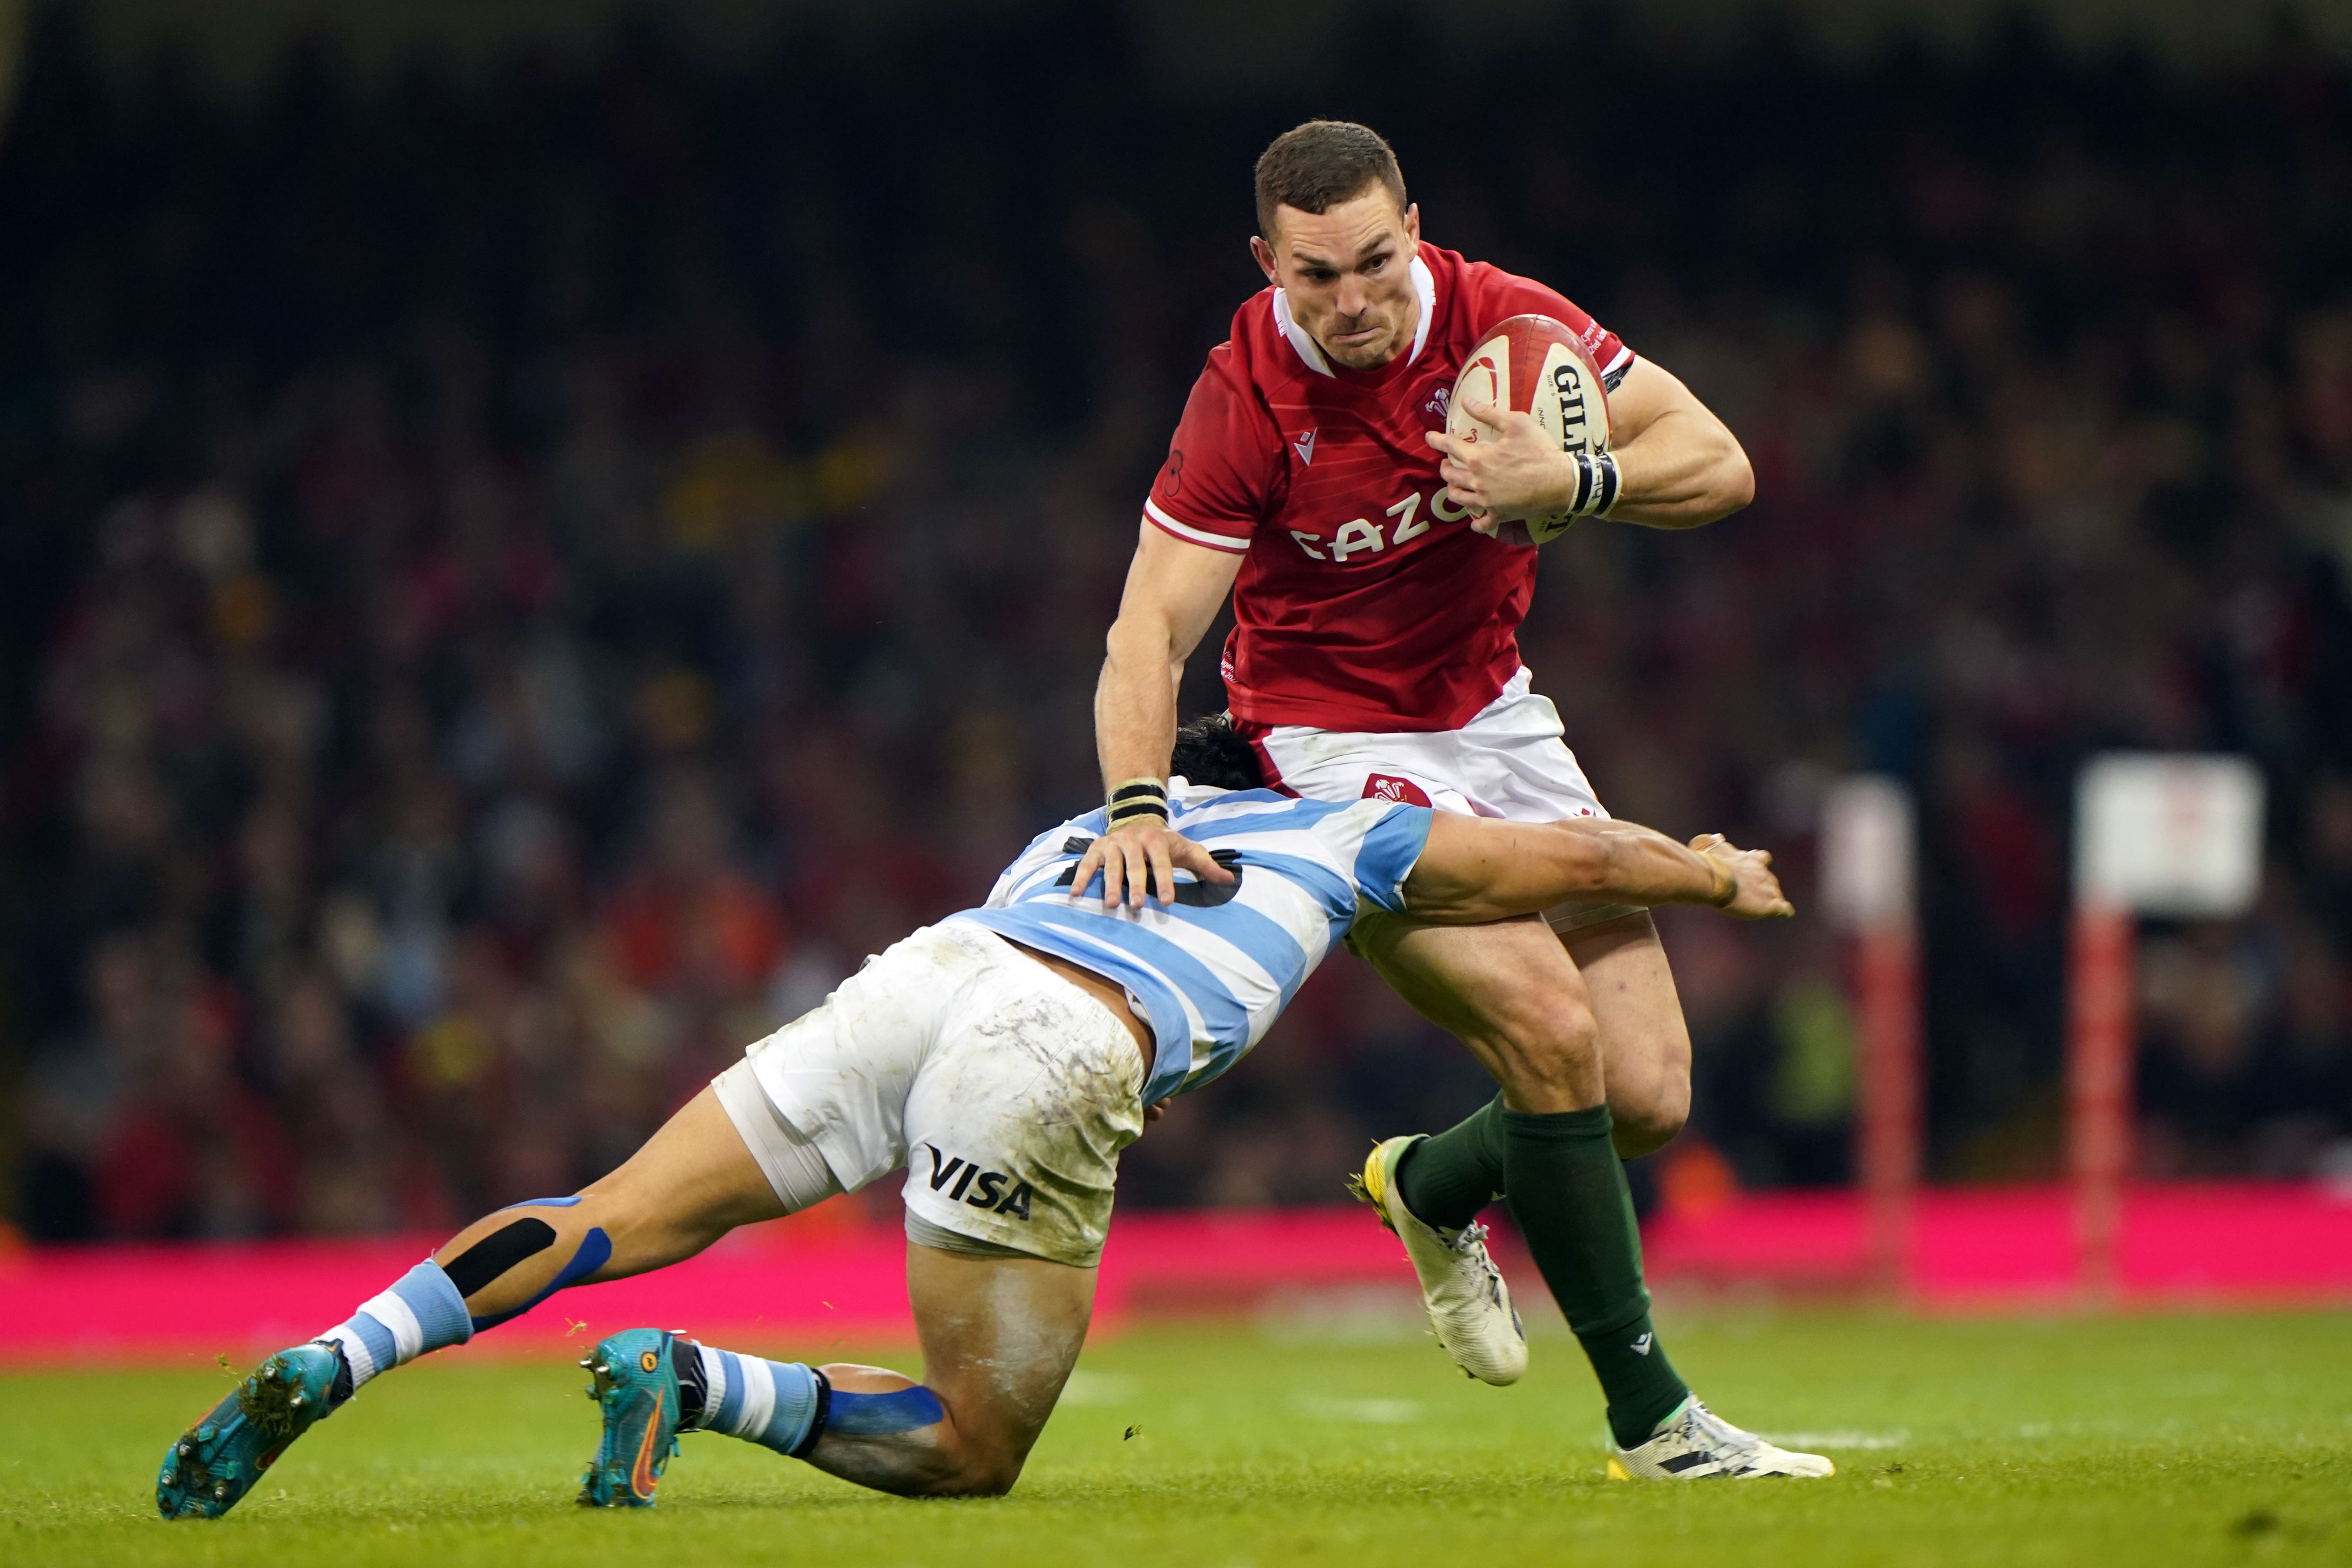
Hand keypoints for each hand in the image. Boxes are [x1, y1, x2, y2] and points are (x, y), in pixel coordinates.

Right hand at [1068, 819, 1236, 910]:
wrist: (1137, 816)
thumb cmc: (1165, 842)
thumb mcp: (1187, 848)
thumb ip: (1206, 865)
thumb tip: (1230, 880)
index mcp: (1157, 841)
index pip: (1162, 862)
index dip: (1164, 880)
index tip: (1166, 900)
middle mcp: (1134, 840)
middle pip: (1135, 865)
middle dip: (1135, 885)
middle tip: (1135, 905)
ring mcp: (1114, 844)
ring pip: (1112, 865)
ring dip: (1110, 884)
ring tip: (1111, 904)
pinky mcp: (1098, 848)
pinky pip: (1088, 863)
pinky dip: (1082, 877)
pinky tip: (1076, 894)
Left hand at [1423, 397, 1574, 529]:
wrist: (1561, 482)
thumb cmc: (1540, 450)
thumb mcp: (1517, 423)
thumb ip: (1489, 413)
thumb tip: (1466, 401)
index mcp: (1479, 458)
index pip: (1449, 446)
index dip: (1436, 440)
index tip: (1429, 437)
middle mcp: (1477, 481)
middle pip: (1449, 475)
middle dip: (1444, 466)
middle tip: (1447, 462)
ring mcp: (1487, 501)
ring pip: (1458, 498)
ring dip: (1453, 489)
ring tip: (1455, 483)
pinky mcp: (1499, 515)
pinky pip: (1480, 523)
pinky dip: (1475, 523)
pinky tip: (1474, 520)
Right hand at [1690, 833, 1793, 920]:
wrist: (1715, 879)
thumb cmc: (1712, 864)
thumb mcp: (1712, 847)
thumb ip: (1716, 843)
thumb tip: (1719, 837)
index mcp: (1751, 859)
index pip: (1762, 858)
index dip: (1759, 863)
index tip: (1756, 866)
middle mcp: (1763, 873)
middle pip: (1770, 880)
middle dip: (1763, 886)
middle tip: (1751, 893)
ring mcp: (1769, 889)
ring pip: (1776, 894)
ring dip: (1770, 899)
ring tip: (1759, 906)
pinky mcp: (1770, 905)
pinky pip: (1784, 909)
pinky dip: (1784, 911)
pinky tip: (1785, 913)